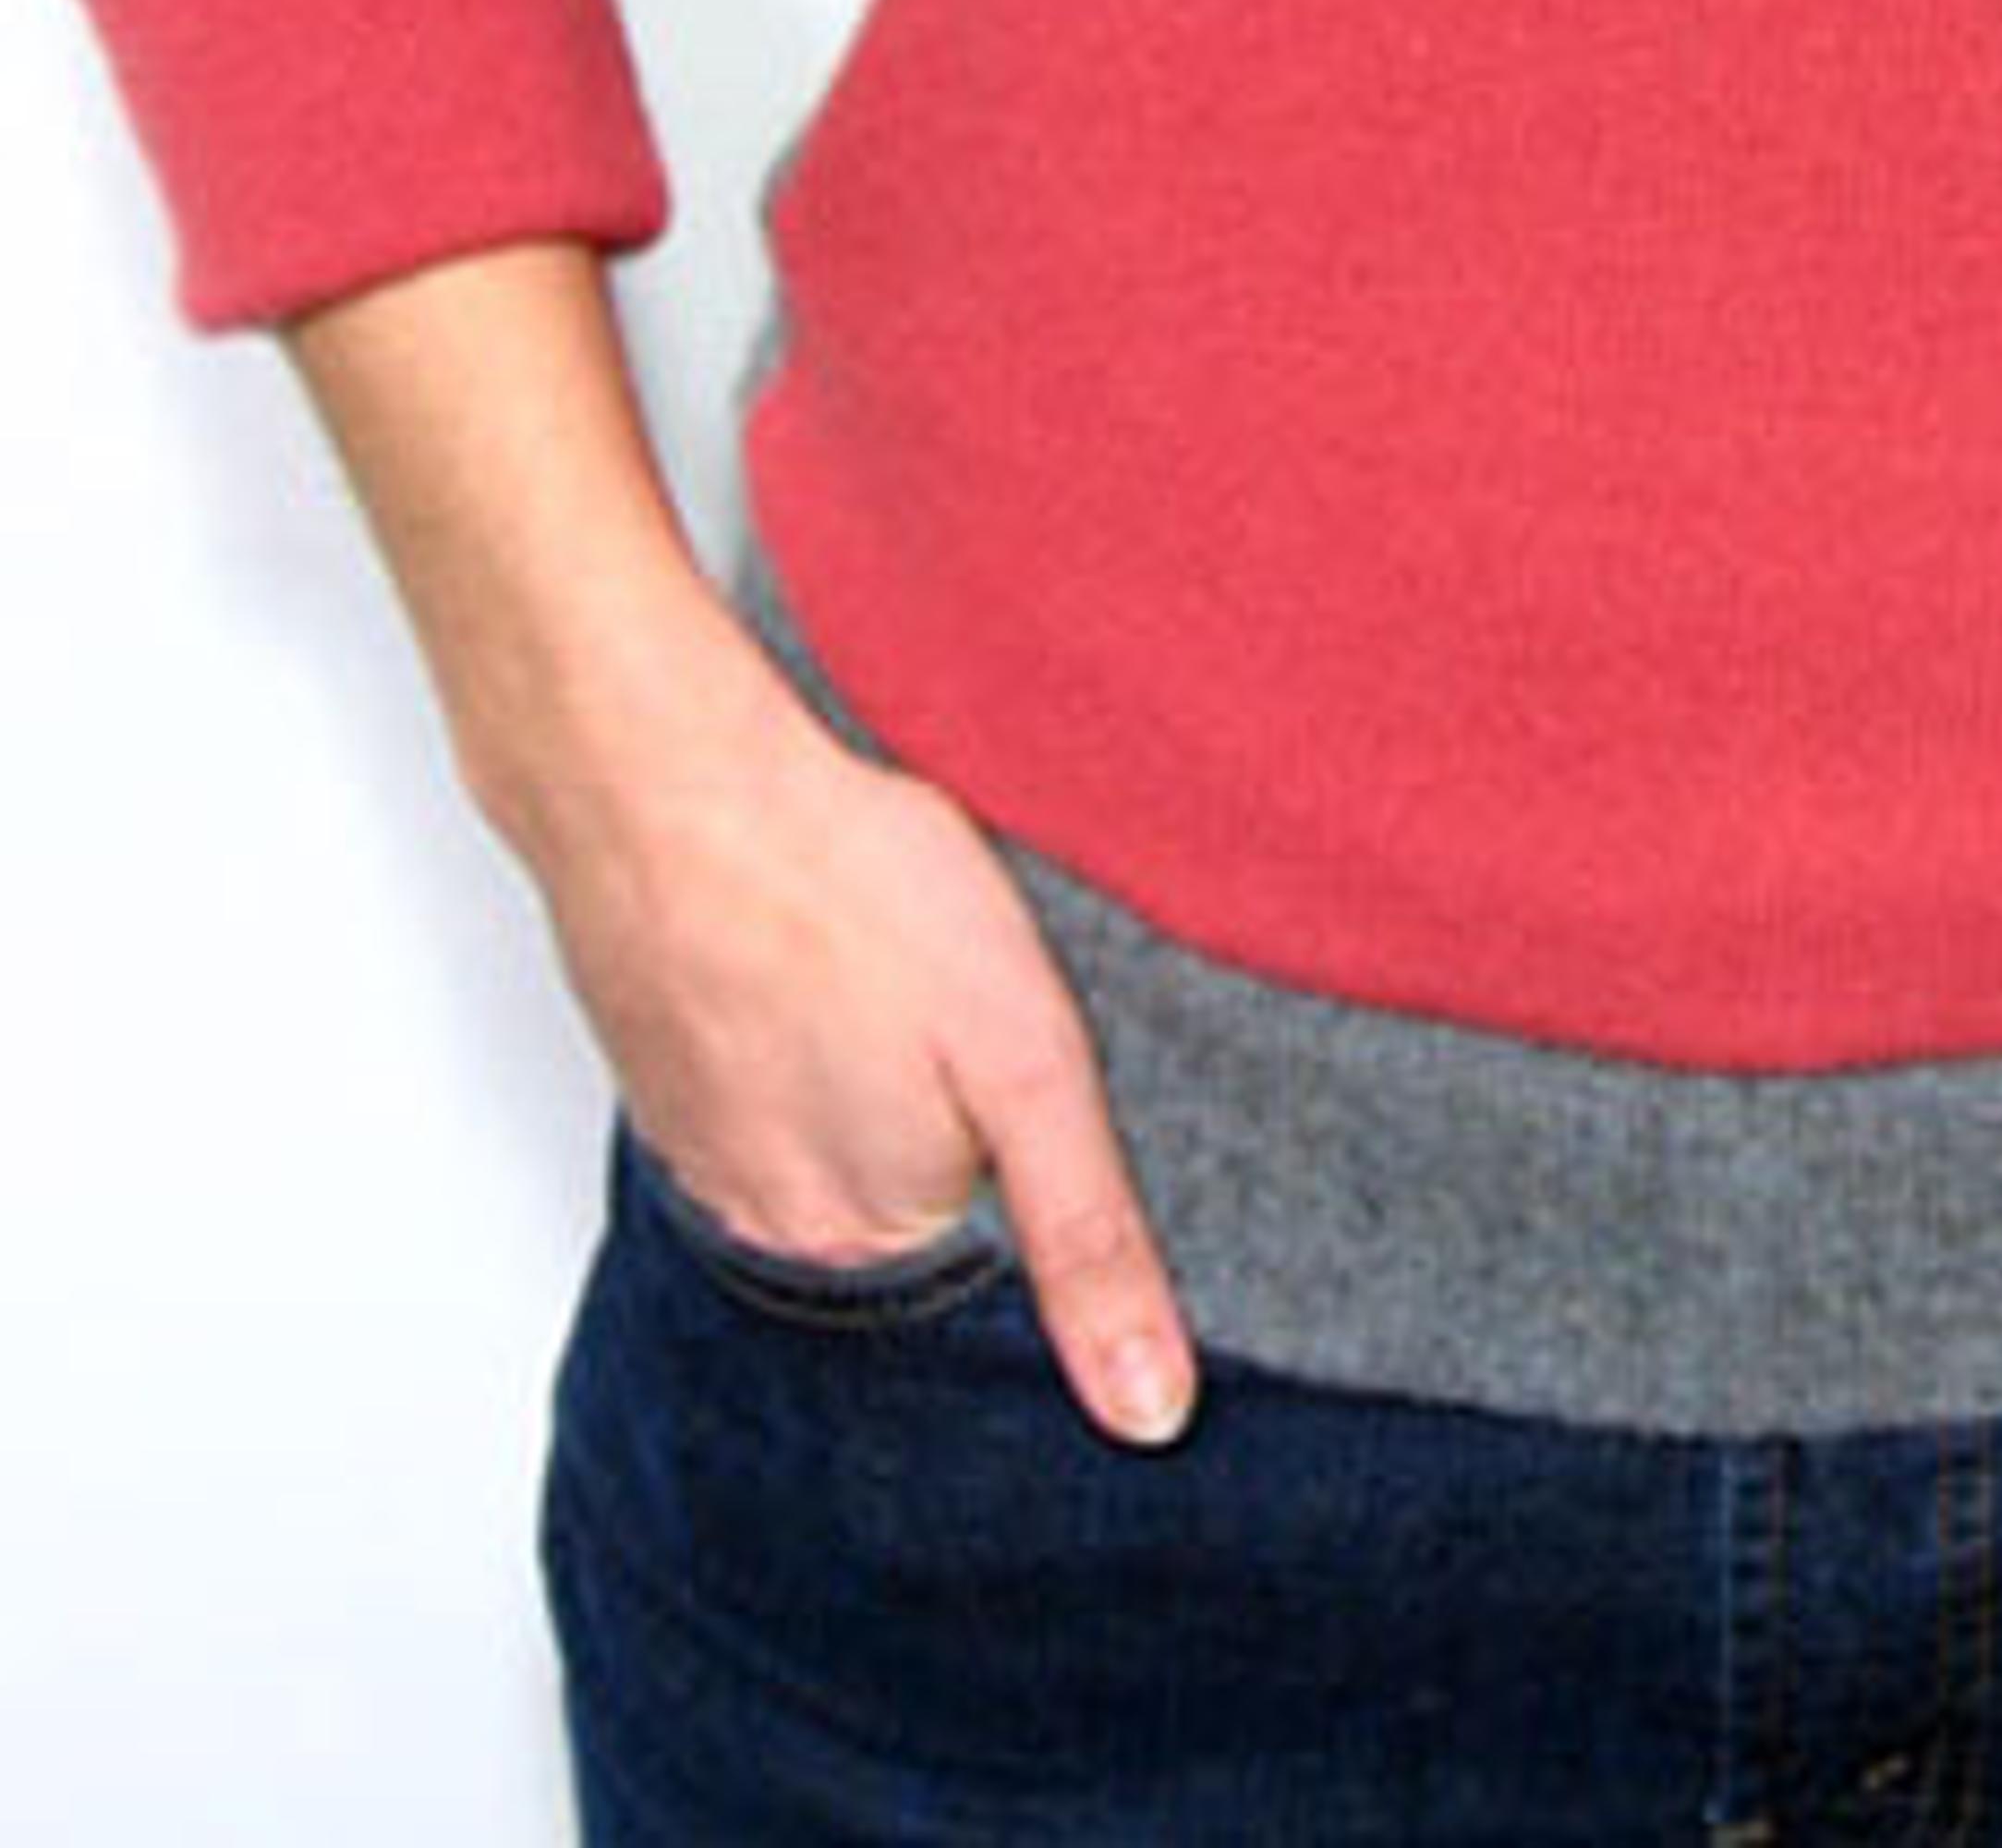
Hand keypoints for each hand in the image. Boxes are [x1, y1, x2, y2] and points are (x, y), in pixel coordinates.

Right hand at [511, 611, 1201, 1451]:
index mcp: (866, 1234)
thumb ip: (1088, 1239)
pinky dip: (794, 1027)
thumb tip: (1146, 1419)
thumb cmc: (855, 891)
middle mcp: (769, 1219)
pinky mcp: (662, 1065)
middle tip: (941, 988)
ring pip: (824, 1129)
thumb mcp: (1028, 1059)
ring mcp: (699, 1140)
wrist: (667, 775)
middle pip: (901, 1193)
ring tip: (880, 965)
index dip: (1024, 1138)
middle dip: (943, 1109)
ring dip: (863, 1063)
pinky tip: (814, 954)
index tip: (1010, 1050)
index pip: (989, 1239)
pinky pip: (757, 1077)